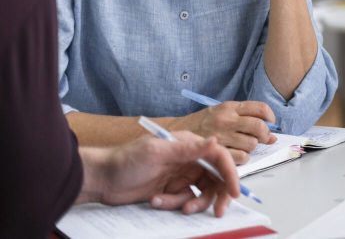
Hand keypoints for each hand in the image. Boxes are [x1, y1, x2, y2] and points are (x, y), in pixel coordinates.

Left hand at [80, 133, 239, 215]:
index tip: (234, 192)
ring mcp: (181, 175)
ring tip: (171, 204)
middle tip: (218, 211)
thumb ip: (188, 148)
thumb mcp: (157, 152)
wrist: (102, 179)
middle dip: (217, 195)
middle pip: (215, 178)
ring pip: (201, 193)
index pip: (219, 157)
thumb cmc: (126, 161)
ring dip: (190, 202)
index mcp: (189, 145)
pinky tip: (156, 200)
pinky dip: (173, 204)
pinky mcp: (172, 190)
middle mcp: (189, 159)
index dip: (230, 173)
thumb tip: (215, 140)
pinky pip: (184, 200)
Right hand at [169, 101, 276, 163]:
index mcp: (229, 107)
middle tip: (261, 138)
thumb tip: (272, 136)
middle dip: (264, 135)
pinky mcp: (216, 151)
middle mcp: (226, 120)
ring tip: (241, 146)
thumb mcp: (222, 113)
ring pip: (251, 144)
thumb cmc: (202, 124)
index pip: (260, 108)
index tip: (270, 122)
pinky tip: (234, 155)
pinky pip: (241, 158)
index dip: (270, 117)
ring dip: (251, 148)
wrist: (174, 133)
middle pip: (259, 128)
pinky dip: (242, 158)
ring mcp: (221, 136)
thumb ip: (246, 119)